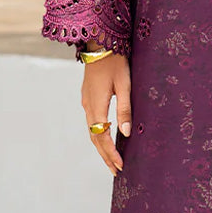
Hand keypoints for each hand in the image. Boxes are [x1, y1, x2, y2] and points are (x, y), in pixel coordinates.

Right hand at [81, 52, 130, 174]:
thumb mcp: (125, 84)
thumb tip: (126, 133)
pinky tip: (105, 137)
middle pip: (95, 137)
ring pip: (92, 130)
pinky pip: (92, 120)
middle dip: (105, 155)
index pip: (101, 136)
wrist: (99, 42)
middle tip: (116, 171)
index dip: (110, 153)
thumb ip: (124, 109)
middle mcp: (88, 105)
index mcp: (96, 104)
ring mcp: (86, 100)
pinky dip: (98, 134)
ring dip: (101, 146)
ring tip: (112, 160)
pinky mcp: (88, 96)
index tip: (120, 166)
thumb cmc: (115, 61)